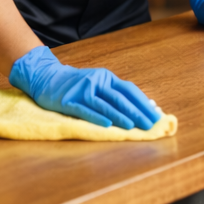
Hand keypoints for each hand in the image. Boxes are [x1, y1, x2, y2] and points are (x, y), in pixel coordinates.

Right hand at [9, 46, 159, 129]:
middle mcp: (97, 81)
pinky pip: (84, 110)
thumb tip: (143, 106)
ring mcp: (82, 90)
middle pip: (120, 97)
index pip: (129, 89)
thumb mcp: (99, 84)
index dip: (143, 102)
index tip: (156, 115)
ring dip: (120, 116)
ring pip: (104, 104)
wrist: (46, 77)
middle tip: (150, 124)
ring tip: (133, 126)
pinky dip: (97, 117)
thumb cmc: (78, 84)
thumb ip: (117, 94)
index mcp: (107, 77)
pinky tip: (107, 125)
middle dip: (136, 112)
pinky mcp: (68, 101)